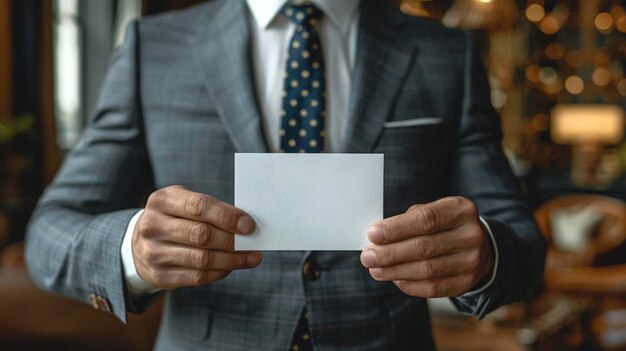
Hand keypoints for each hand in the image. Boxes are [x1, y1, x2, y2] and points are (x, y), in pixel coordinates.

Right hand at [132, 185, 261, 289]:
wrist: (139, 244)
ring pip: (202, 259)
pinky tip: (232, 266)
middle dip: (231, 240)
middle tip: (253, 241)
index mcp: (161, 201)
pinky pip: (197, 277)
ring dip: (232, 259)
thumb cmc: (173, 218)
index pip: (198, 207)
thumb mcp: (182, 202)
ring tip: (251, 257)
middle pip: (201, 235)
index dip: (226, 216)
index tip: (248, 225)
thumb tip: (245, 224)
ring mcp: (153, 253)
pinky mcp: (159, 276)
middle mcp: (153, 226)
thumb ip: (210, 209)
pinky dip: (220, 272)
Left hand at [360, 197, 493, 297]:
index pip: (425, 220)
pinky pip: (434, 288)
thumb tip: (377, 238)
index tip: (372, 234)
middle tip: (367, 256)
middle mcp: (471, 235)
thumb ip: (409, 220)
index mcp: (461, 210)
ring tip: (375, 269)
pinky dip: (410, 285)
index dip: (396, 228)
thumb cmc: (444, 225)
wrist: (479, 246)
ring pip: (427, 270)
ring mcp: (472, 261)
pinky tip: (395, 279)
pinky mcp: (466, 282)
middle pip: (424, 247)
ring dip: (395, 271)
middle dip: (390, 253)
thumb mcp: (434, 211)